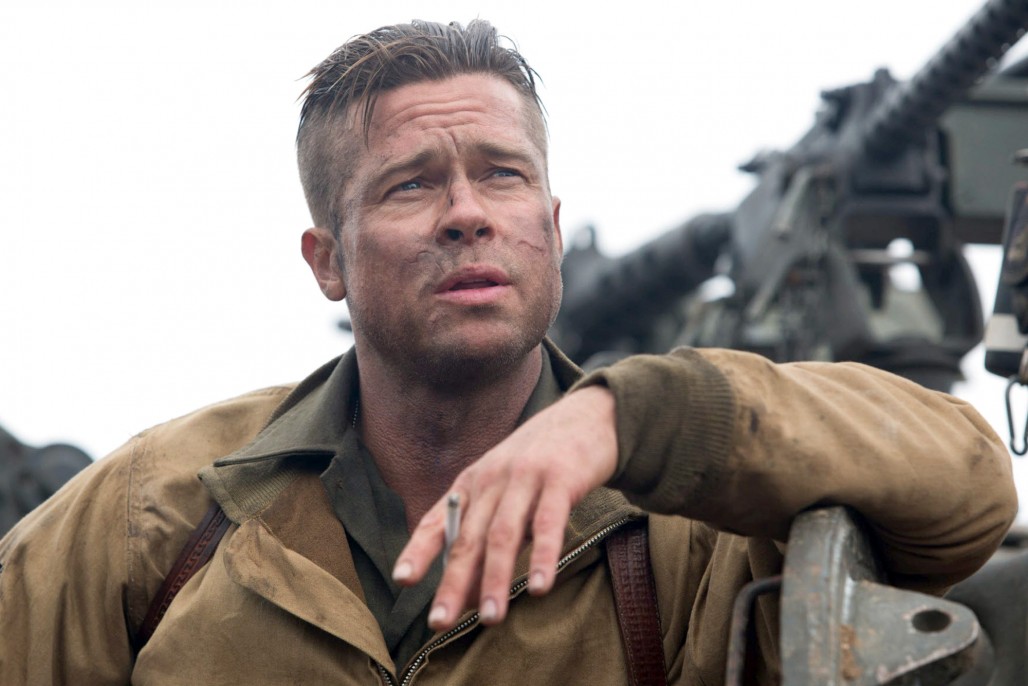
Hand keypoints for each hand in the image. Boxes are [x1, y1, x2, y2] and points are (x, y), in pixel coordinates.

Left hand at [392, 385, 618, 629]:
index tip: (401, 580)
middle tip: (440, 621)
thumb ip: (487, 532)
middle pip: (467, 537)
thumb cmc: (541, 462)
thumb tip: (470, 592)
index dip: (419, 550)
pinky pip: (549, 524)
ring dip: (495, 579)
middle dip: (453, 581)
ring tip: (491, 619)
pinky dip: (543, 556)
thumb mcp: (506, 488)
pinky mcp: (561, 479)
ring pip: (504, 535)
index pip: (437, 520)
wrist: (586, 416)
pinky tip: (541, 587)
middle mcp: (493, 479)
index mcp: (473, 483)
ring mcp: (526, 478)